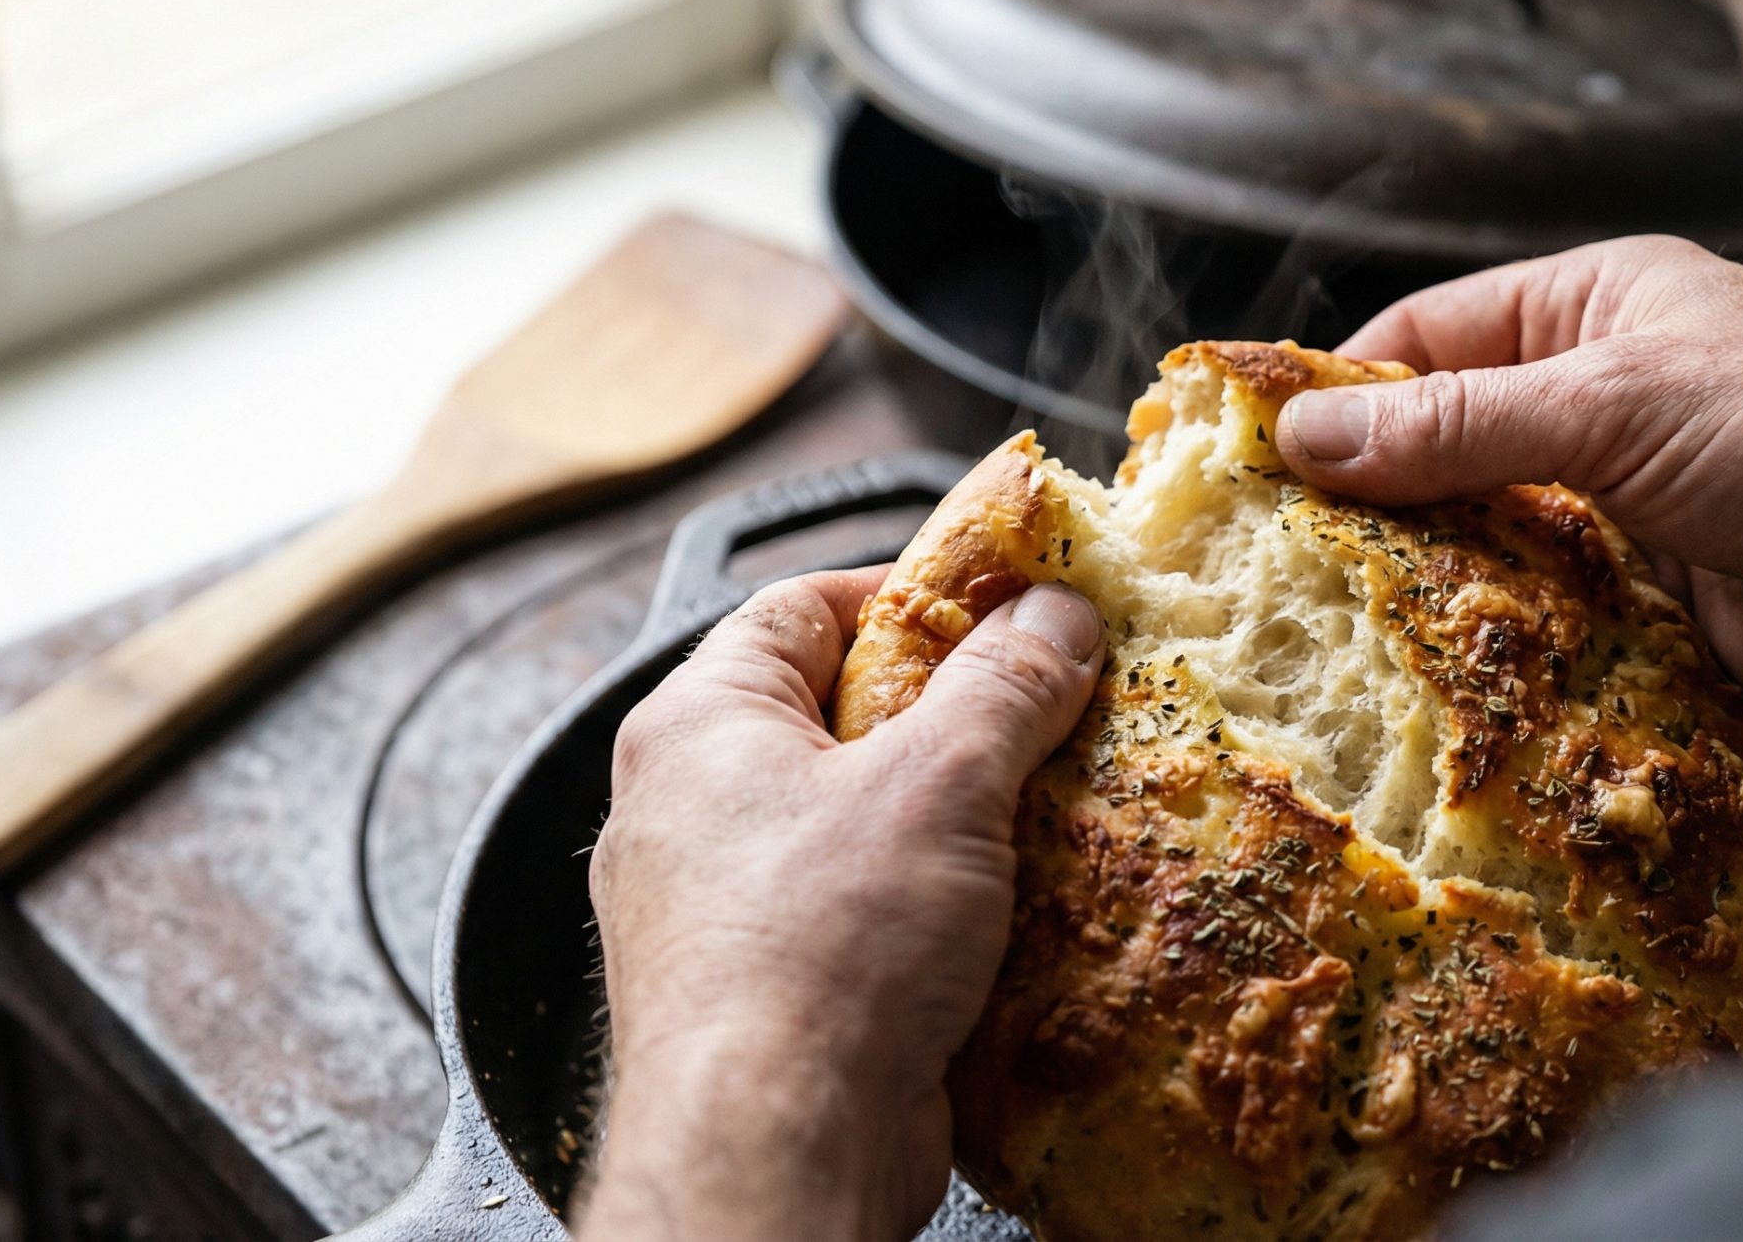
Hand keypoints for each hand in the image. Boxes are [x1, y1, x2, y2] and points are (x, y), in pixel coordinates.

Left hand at [578, 568, 1100, 1241]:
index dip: (910, 593)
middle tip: (1044, 710)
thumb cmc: (815, 955)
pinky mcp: (770, 994)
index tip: (1004, 603)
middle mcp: (689, 808)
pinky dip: (938, 911)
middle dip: (951, 716)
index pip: (803, 606)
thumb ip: (1005, 683)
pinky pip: (865, 917)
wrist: (774, 1150)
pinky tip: (1013, 916)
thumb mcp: (939, 783)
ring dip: (955, 822)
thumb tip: (1053, 614)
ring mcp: (723, 908)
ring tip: (1047, 811)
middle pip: (839, 716)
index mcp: (698, 724)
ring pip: (859, 825)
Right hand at [1277, 236, 1742, 806]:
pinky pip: (1536, 627)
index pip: (1422, 337)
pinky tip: (1422, 682)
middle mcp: (1598, 404)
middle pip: (1440, 449)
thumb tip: (1303, 436)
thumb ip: (1452, 426)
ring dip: (1424, 585)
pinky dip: (1489, 651)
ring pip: (1481, 547)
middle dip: (1365, 502)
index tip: (1245, 451)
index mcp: (1591, 312)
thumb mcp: (1610, 404)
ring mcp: (1621, 512)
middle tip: (1263, 561)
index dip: (1334, 391)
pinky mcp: (1644, 610)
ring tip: (1320, 630)